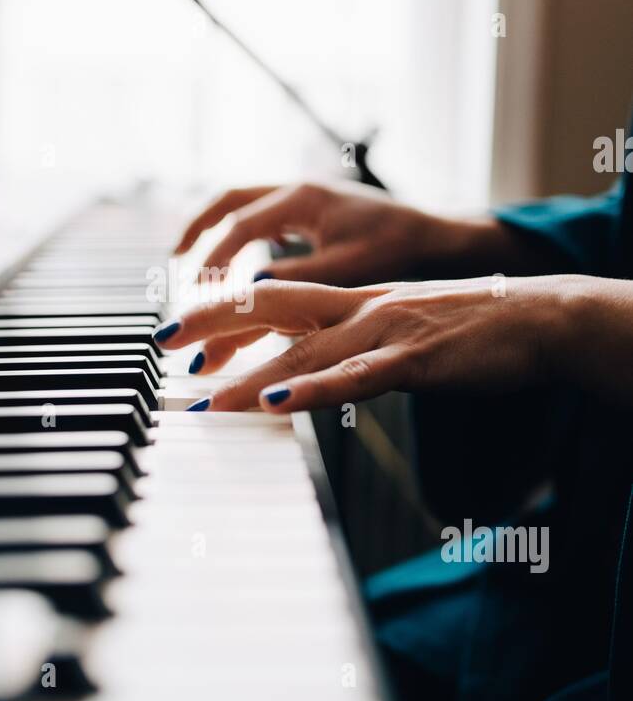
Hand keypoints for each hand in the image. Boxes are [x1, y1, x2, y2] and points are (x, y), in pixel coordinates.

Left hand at [157, 275, 574, 411]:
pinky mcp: (417, 359)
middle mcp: (359, 308)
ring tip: (203, 398)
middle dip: (210, 321)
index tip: (173, 329)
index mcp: (352, 301)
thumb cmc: (470, 332)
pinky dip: (318, 390)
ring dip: (248, 376)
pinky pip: (360, 376)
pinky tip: (281, 403)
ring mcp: (385, 331)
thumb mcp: (397, 335)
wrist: (540, 318)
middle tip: (160, 339)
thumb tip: (303, 378)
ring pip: (305, 349)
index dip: (219, 310)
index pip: (271, 297)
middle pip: (270, 305)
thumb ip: (349, 351)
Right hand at [174, 181, 514, 286]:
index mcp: (303, 198)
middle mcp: (299, 190)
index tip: (196, 292)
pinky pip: (263, 216)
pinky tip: (236, 264)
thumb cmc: (400, 250)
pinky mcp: (314, 211)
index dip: (213, 260)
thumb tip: (244, 297)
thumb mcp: (345, 270)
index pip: (239, 225)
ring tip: (193, 261)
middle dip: (198, 231)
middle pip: (229, 200)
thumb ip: (295, 281)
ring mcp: (305, 197)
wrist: (439, 237)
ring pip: (244, 205)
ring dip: (216, 231)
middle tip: (175, 264)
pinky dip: (241, 237)